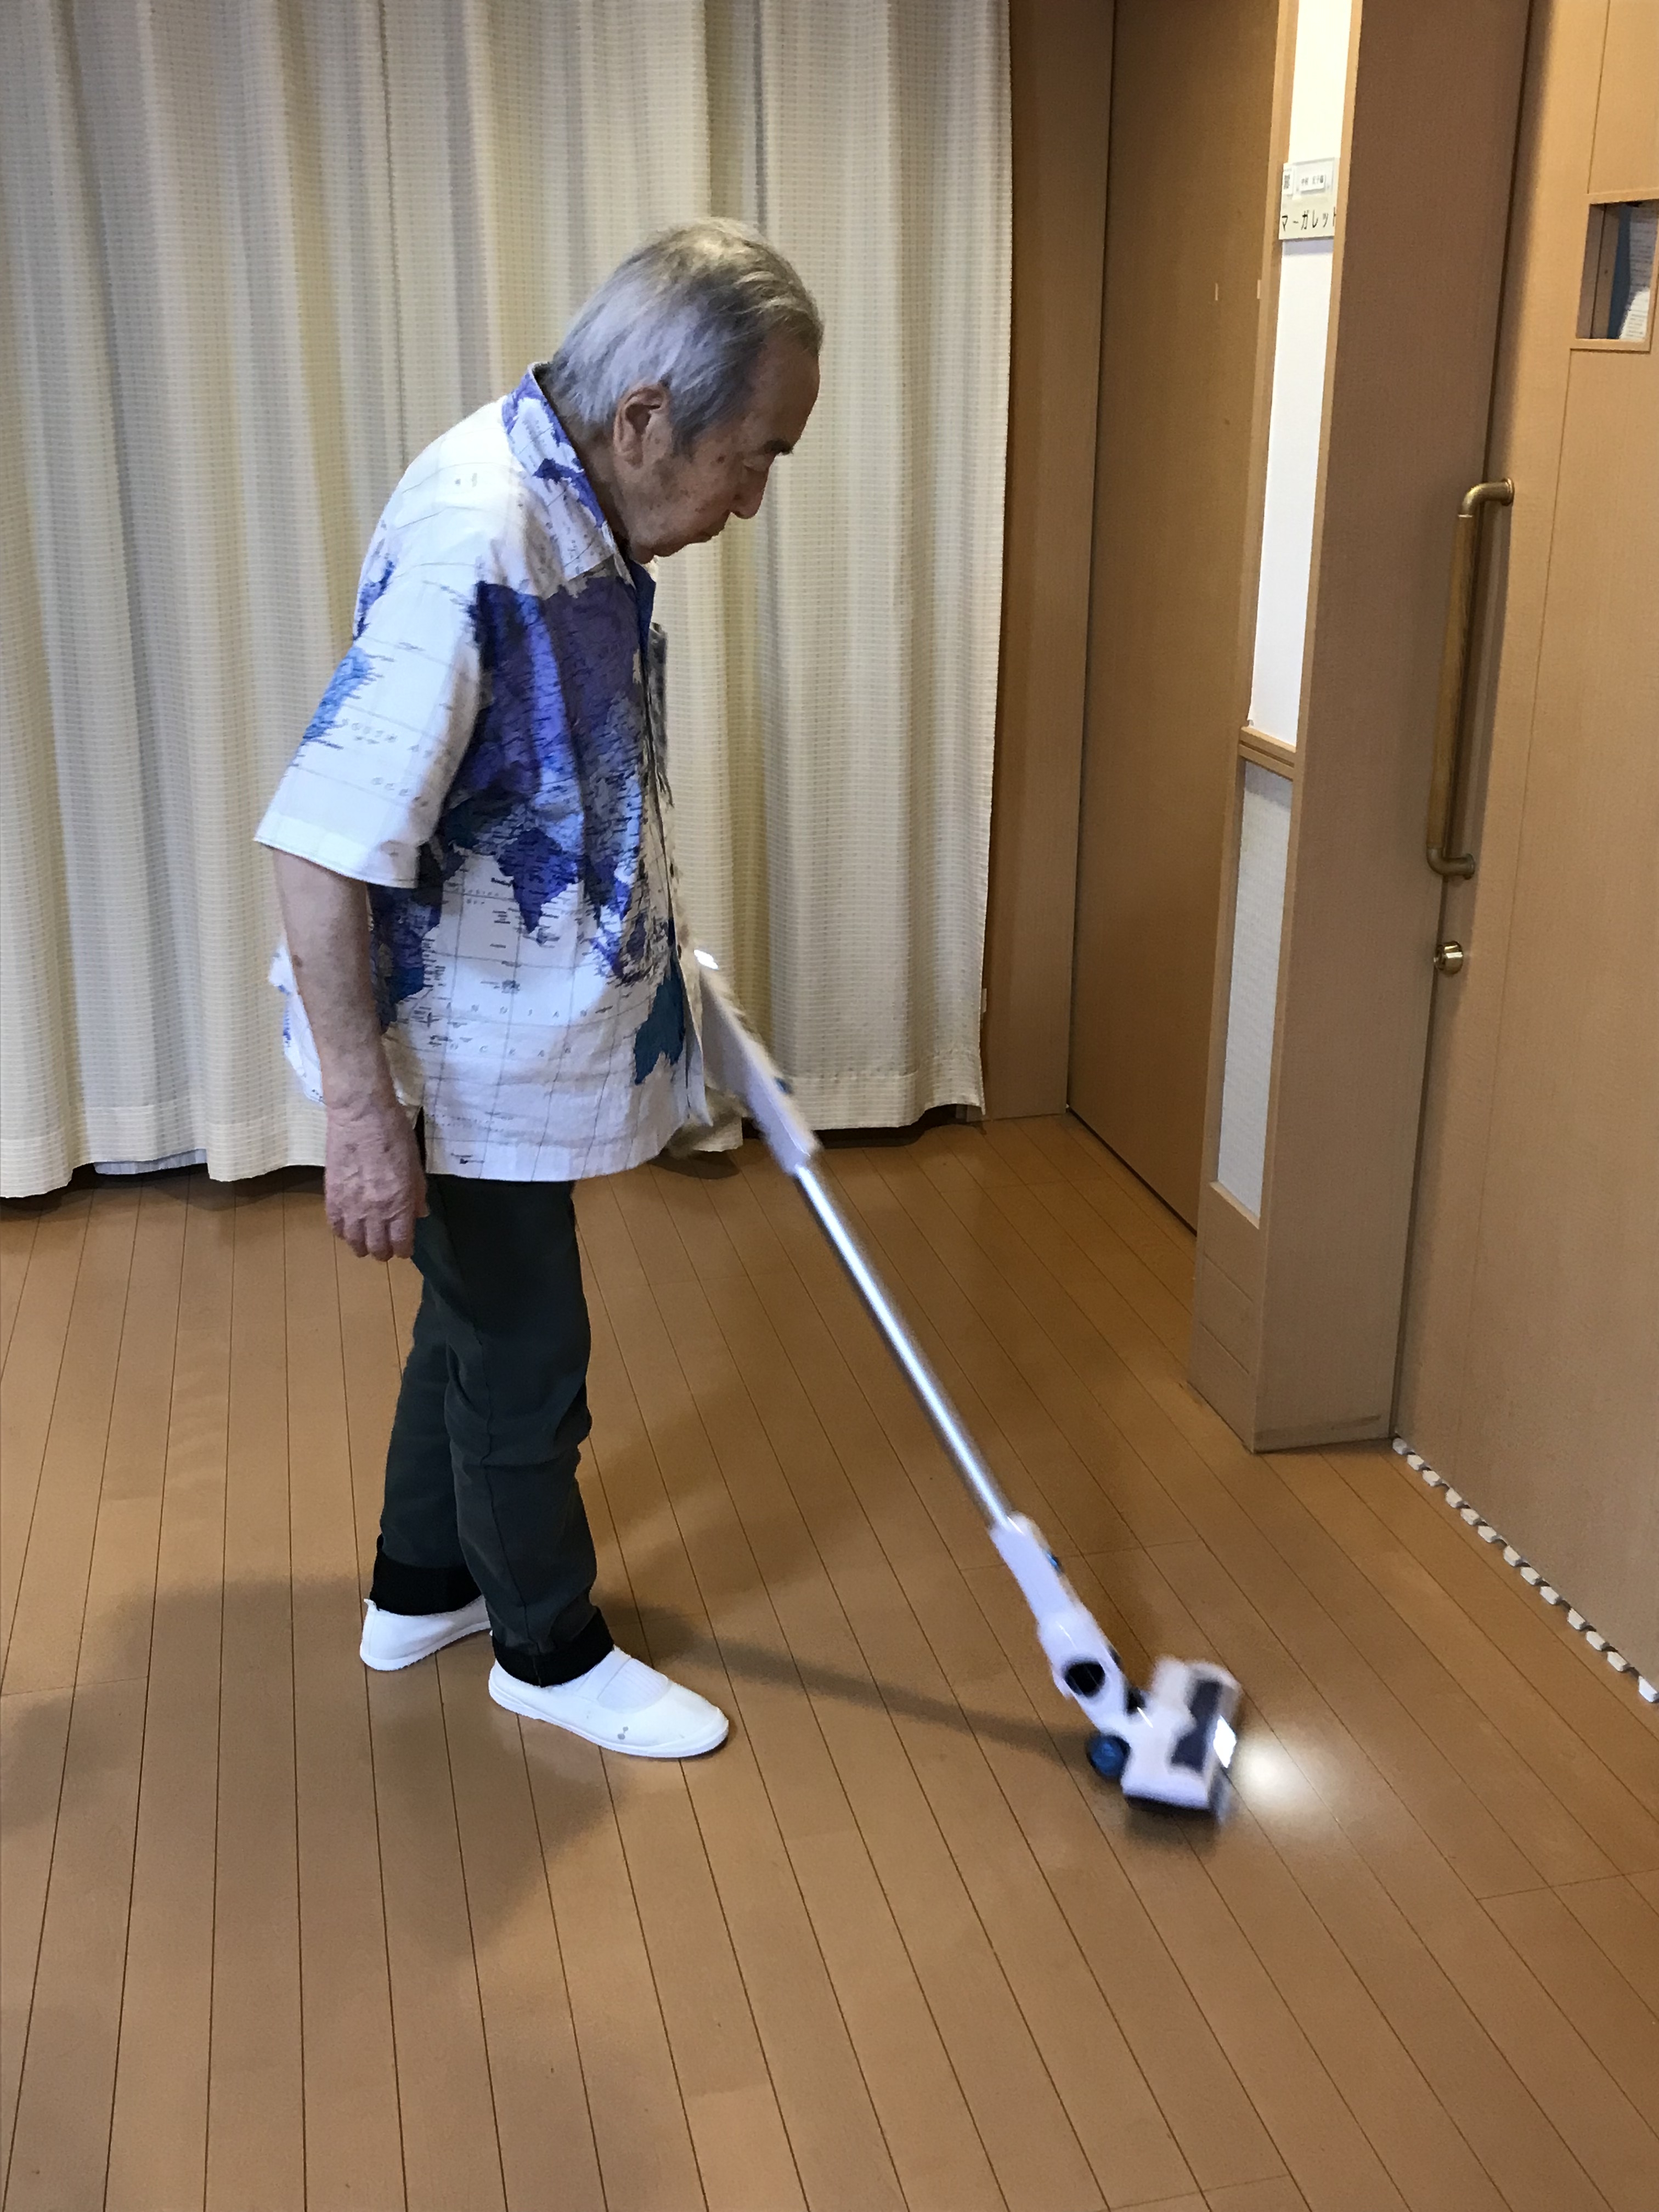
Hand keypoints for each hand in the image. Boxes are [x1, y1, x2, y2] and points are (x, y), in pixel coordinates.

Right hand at [324, 1095, 426, 1259]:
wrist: (360, 1114)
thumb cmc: (393, 1134)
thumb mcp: (415, 1163)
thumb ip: (417, 1193)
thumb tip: (420, 1214)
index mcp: (399, 1203)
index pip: (401, 1243)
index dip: (404, 1250)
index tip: (405, 1248)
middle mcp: (374, 1211)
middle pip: (377, 1248)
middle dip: (384, 1252)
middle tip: (387, 1247)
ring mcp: (350, 1205)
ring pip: (354, 1242)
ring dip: (362, 1246)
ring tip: (367, 1242)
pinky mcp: (331, 1195)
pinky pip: (335, 1226)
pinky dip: (343, 1232)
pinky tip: (349, 1229)